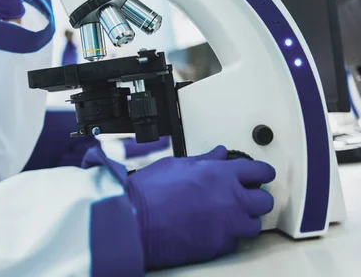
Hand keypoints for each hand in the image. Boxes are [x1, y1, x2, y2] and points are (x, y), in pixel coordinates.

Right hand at [127, 146, 274, 268]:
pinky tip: (215, 228)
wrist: (135, 220)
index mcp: (220, 174)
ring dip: (246, 218)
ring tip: (231, 215)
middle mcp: (231, 199)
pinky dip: (229, 234)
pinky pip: (236, 240)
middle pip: (264, 200)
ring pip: (255, 224)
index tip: (260, 174)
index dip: (262, 172)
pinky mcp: (219, 246)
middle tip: (244, 194)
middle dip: (256, 196)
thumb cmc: (149, 192)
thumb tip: (218, 154)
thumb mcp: (176, 164)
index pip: (259, 170)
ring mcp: (227, 225)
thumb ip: (204, 160)